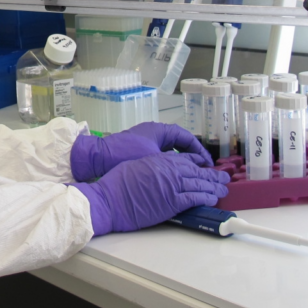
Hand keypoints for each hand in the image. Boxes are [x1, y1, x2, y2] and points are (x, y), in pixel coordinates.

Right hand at [69, 154, 229, 234]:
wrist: (110, 200)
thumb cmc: (116, 183)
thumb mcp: (135, 164)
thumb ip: (152, 164)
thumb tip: (161, 166)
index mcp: (158, 160)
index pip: (185, 159)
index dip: (198, 163)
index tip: (206, 165)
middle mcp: (168, 170)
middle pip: (197, 172)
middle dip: (212, 175)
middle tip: (223, 177)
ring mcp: (171, 186)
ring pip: (199, 184)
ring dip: (214, 187)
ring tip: (223, 189)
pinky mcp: (171, 202)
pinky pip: (194, 198)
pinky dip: (206, 197)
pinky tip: (213, 198)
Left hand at [71, 122, 213, 181]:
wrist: (99, 157)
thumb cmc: (126, 153)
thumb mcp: (154, 157)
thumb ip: (174, 161)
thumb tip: (192, 168)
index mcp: (160, 129)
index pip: (187, 137)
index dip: (199, 151)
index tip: (208, 164)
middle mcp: (154, 132)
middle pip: (180, 143)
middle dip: (192, 157)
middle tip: (203, 171)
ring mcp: (146, 141)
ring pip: (170, 151)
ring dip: (181, 162)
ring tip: (192, 176)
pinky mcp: (139, 152)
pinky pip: (161, 157)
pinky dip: (169, 165)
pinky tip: (174, 178)